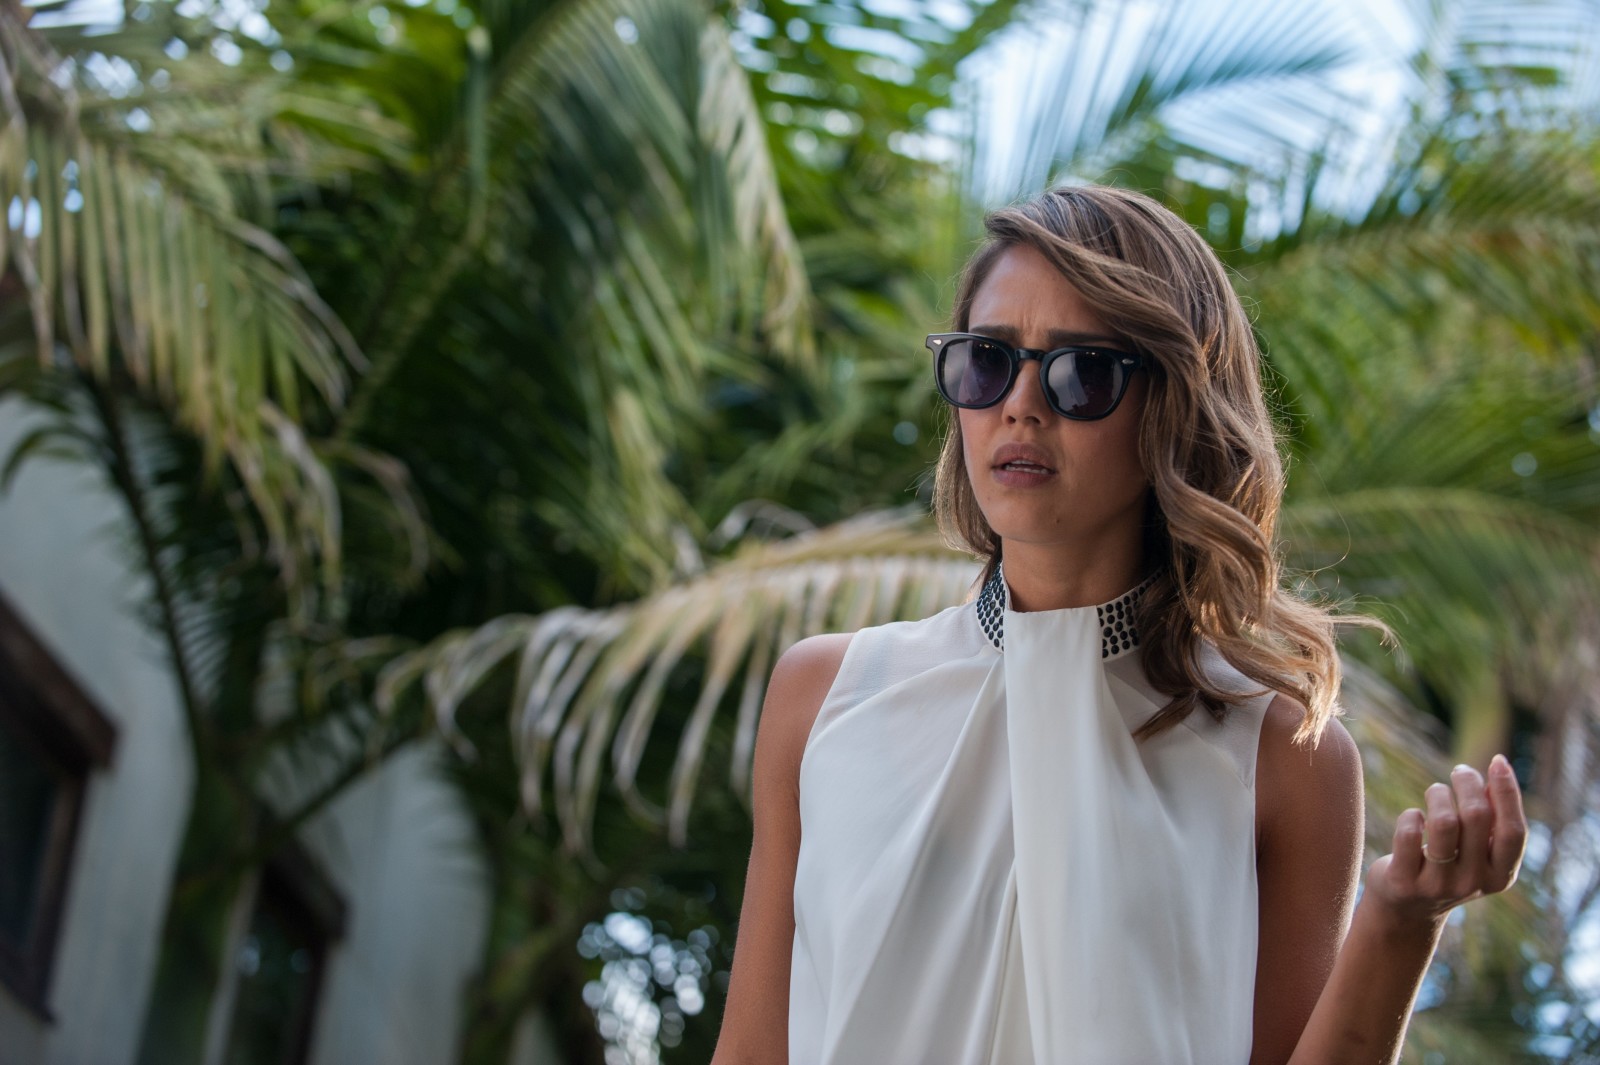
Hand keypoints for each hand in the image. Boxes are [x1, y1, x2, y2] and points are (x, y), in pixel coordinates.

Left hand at [1362, 753, 1528, 933]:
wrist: (1407, 911)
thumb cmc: (1448, 866)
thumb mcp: (1477, 852)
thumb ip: (1490, 821)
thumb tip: (1495, 776)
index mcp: (1500, 876)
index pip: (1514, 831)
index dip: (1508, 792)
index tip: (1498, 761)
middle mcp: (1473, 883)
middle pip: (1477, 817)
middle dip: (1468, 783)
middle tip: (1460, 772)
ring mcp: (1438, 884)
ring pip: (1443, 822)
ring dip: (1438, 794)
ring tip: (1436, 792)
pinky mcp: (1404, 881)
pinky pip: (1408, 833)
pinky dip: (1411, 815)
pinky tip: (1413, 818)